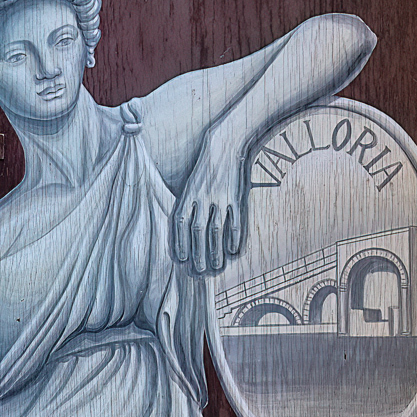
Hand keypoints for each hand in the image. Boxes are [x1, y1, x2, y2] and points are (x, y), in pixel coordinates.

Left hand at [171, 124, 246, 275]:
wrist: (225, 145)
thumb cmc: (205, 169)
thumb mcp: (190, 184)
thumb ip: (187, 206)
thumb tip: (184, 232)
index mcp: (188, 193)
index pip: (180, 222)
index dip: (179, 242)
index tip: (181, 259)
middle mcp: (202, 196)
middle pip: (198, 230)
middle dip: (197, 253)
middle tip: (198, 271)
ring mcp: (220, 197)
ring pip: (216, 229)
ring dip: (215, 251)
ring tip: (215, 268)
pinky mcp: (236, 197)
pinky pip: (235, 221)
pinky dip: (234, 238)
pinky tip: (233, 252)